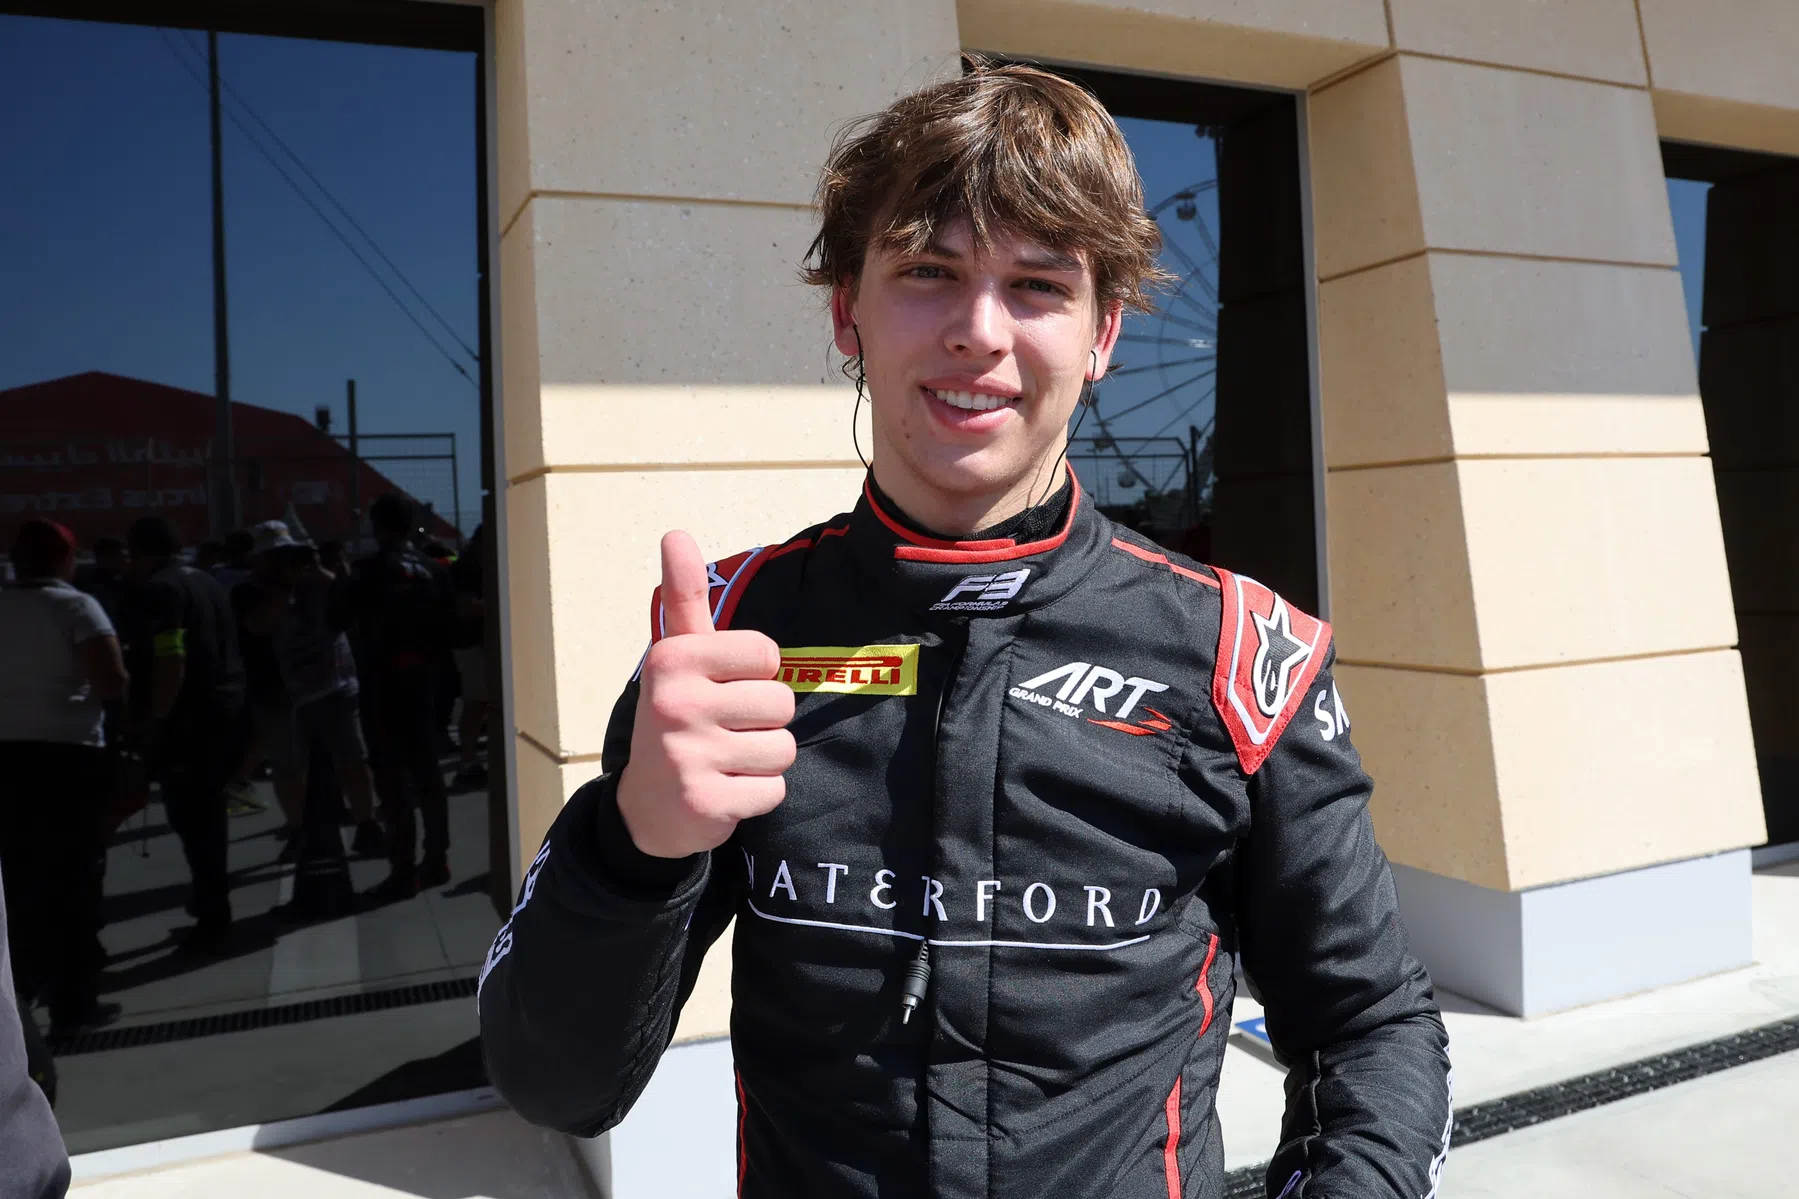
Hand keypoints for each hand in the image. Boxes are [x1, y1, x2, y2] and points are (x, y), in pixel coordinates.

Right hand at [615, 531, 794, 857]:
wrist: (647, 806)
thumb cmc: (676, 716)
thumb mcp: (678, 656)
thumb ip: (684, 596)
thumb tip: (675, 532)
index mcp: (673, 660)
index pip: (768, 655)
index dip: (756, 675)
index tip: (722, 688)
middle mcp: (675, 704)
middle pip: (781, 704)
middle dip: (763, 721)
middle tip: (723, 731)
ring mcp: (687, 756)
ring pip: (782, 748)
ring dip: (762, 759)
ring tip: (725, 760)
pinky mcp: (705, 803)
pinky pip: (774, 789)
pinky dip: (758, 794)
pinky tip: (724, 790)